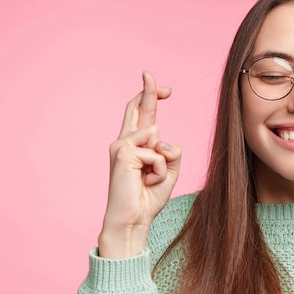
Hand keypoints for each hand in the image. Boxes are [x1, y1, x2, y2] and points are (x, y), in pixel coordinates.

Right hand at [98, 71, 181, 258]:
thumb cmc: (148, 199)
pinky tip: (146, 182)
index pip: (143, 115)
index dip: (152, 98)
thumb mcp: (169, 173)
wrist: (132, 220)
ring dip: (163, 163)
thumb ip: (172, 154)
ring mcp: (121, 145)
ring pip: (157, 135)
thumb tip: (164, 140)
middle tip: (149, 73)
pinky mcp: (123, 153)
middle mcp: (125, 141)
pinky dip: (159, 170)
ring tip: (150, 180)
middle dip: (148, 90)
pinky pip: (156, 152)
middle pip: (138, 108)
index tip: (165, 88)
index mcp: (136, 145)